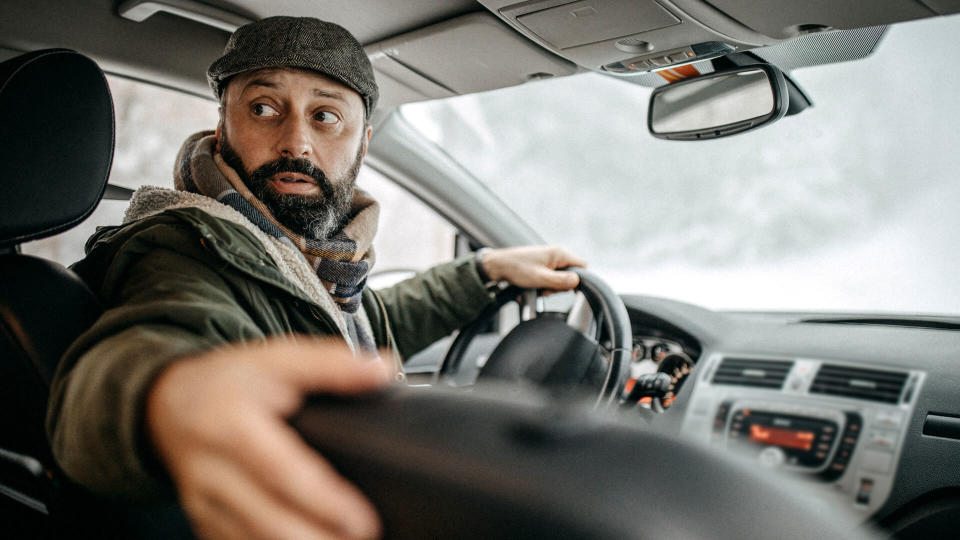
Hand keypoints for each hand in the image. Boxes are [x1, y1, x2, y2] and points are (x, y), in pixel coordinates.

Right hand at [146, 338, 388, 539]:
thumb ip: (330, 365)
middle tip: (363, 539)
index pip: (279, 471)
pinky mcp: (204, 523)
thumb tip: (382, 369)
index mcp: (231, 426)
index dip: (322, 500)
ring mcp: (204, 503)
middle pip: (266, 520)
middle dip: (316, 538)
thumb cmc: (231, 382)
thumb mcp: (277, 358)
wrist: (169, 404)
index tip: (362, 520)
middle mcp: (212, 470)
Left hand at [481, 245, 585, 291]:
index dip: (578, 279)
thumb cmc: (517, 268)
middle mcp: (556, 254)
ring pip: (560, 277)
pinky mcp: (542, 265)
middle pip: (571, 274)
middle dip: (561, 285)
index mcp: (559, 253)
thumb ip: (560, 281)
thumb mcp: (540, 278)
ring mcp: (549, 259)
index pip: (582, 266)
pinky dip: (545, 284)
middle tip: (546, 289)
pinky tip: (535, 286)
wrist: (498, 266)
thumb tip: (577, 281)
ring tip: (538, 287)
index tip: (567, 288)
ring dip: (551, 286)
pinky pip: (551, 277)